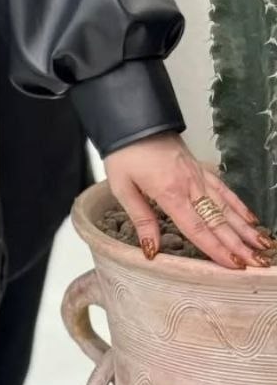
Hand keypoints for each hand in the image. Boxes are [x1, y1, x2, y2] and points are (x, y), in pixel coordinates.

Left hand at [104, 133, 273, 269]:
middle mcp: (190, 185)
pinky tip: (250, 217)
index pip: (197, 228)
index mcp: (170, 193)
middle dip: (239, 244)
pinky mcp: (199, 167)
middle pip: (218, 220)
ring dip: (245, 227)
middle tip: (258, 263)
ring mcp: (197, 175)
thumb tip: (151, 250)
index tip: (234, 266)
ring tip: (262, 244)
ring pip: (226, 206)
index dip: (216, 249)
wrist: (132, 118)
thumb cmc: (123, 152)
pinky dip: (238, 204)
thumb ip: (141, 219)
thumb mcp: (122, 186)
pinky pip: (223, 188)